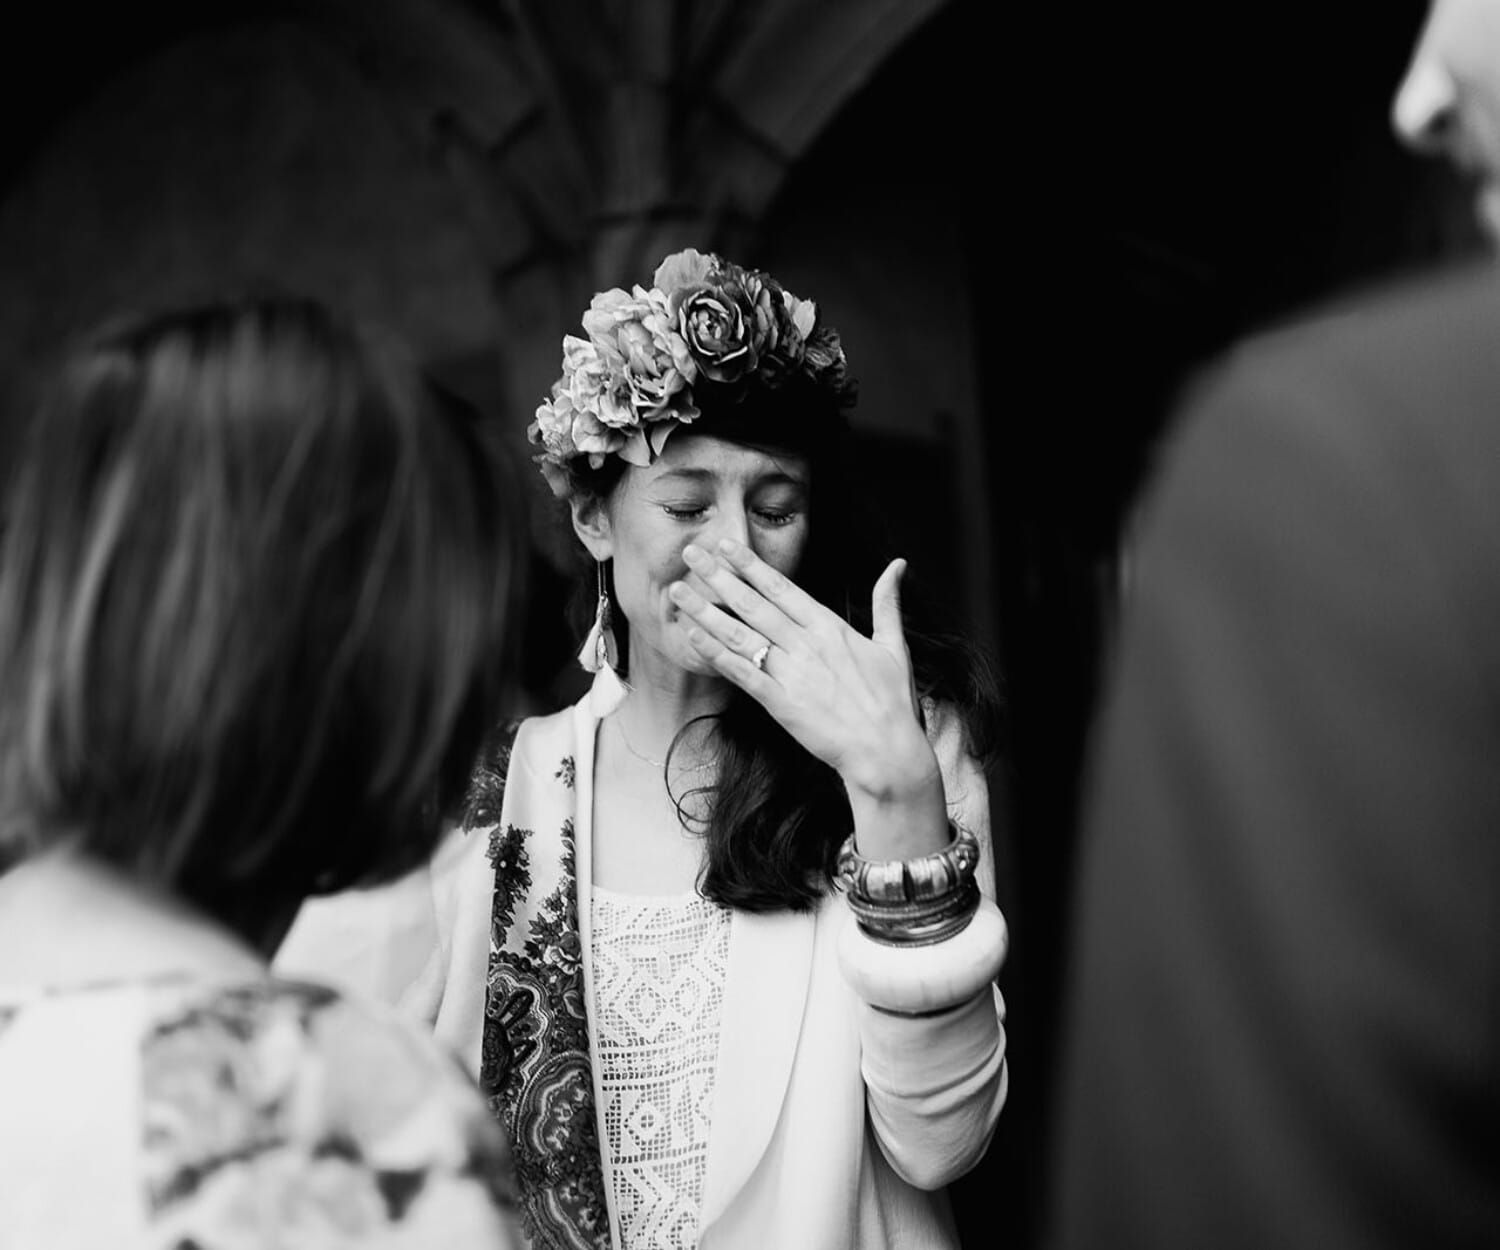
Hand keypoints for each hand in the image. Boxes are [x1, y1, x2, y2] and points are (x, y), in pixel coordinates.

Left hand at [669, 538, 943, 820]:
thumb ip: (887, 603)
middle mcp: (806, 644)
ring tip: (678, 592)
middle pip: (753, 603)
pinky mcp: (780, 703)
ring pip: (740, 634)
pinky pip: (742, 673)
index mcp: (830, 627)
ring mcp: (791, 673)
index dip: (750, 565)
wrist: (886, 751)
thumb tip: (897, 565)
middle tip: (690, 554)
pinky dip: (716, 654)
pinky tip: (694, 636)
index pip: (782, 587)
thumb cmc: (893, 701)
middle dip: (718, 576)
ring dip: (706, 611)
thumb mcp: (893, 645)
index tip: (726, 545)